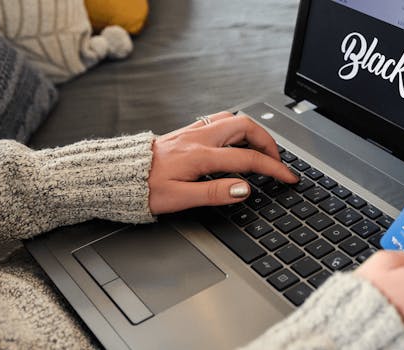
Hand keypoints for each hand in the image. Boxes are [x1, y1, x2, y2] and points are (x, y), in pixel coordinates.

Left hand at [148, 112, 298, 213]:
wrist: (115, 175)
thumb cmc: (142, 188)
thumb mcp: (179, 199)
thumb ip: (215, 193)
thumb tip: (244, 189)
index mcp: (201, 156)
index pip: (248, 159)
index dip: (273, 168)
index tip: (288, 177)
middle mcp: (199, 138)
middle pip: (246, 127)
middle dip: (268, 142)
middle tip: (276, 162)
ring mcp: (193, 131)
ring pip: (233, 119)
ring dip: (253, 132)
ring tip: (260, 151)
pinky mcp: (186, 131)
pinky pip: (219, 121)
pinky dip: (236, 129)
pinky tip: (236, 142)